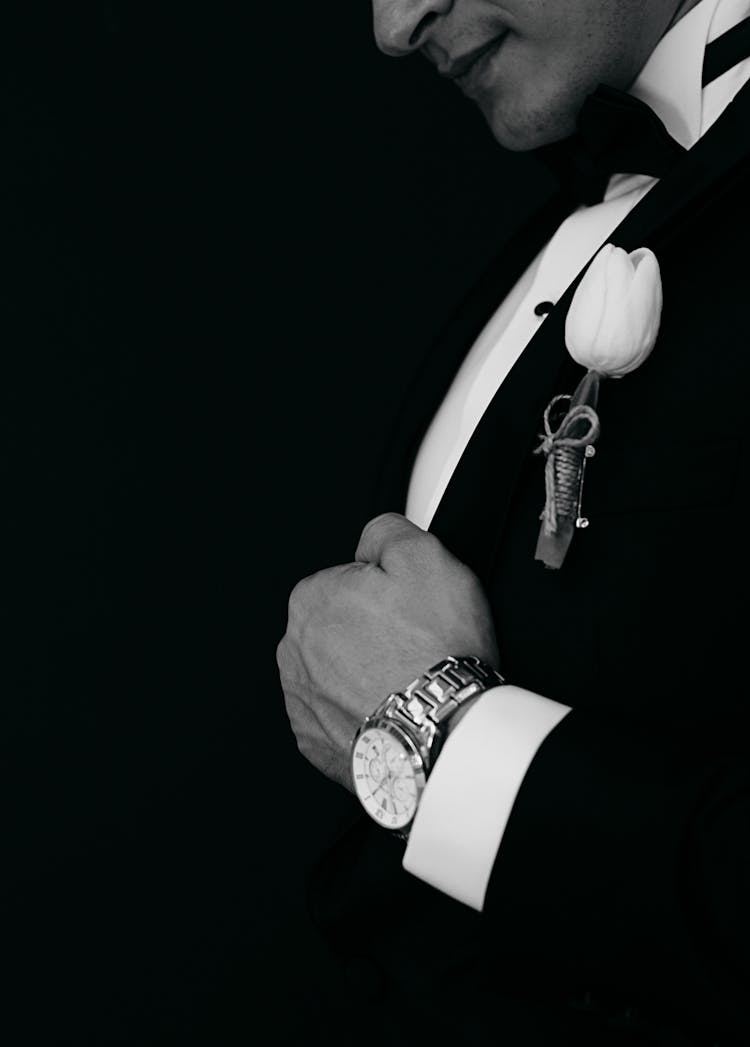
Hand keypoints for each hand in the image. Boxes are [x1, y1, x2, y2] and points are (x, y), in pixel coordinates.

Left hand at [277, 513, 499, 790]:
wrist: (441, 732)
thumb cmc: (434, 651)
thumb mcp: (426, 557)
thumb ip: (386, 531)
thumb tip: (372, 536)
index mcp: (312, 598)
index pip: (347, 582)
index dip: (387, 593)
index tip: (410, 610)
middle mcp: (294, 648)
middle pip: (339, 627)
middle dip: (372, 632)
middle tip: (414, 645)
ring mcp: (300, 697)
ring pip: (336, 671)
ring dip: (364, 672)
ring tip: (406, 680)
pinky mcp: (313, 738)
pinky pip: (336, 713)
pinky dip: (360, 711)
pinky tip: (391, 709)